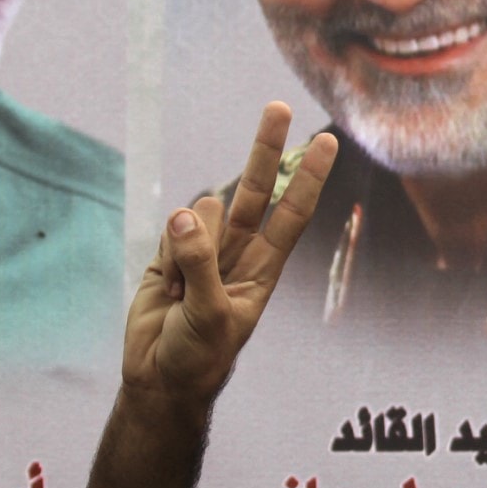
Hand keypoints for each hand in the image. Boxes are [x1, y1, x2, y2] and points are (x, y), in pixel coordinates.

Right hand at [124, 101, 336, 402]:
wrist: (160, 380)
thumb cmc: (200, 356)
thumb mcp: (210, 314)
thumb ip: (200, 262)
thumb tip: (186, 214)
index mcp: (264, 268)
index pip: (293, 213)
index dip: (309, 177)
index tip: (326, 142)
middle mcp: (239, 251)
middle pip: (257, 190)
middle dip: (266, 149)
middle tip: (279, 107)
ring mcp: (203, 250)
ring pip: (201, 213)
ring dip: (189, 247)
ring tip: (184, 292)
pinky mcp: (169, 255)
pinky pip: (167, 233)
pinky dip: (165, 259)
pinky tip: (167, 291)